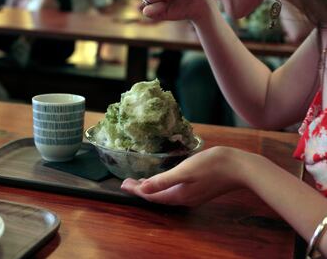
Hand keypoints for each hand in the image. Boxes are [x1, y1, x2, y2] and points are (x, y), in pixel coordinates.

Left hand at [121, 146, 251, 205]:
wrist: (240, 167)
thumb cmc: (212, 165)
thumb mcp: (184, 171)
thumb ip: (163, 181)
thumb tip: (142, 189)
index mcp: (178, 195)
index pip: (151, 196)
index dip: (136, 190)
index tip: (123, 184)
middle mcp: (184, 199)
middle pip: (157, 196)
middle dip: (141, 190)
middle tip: (128, 182)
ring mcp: (193, 195)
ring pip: (166, 194)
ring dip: (152, 188)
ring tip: (140, 181)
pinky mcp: (198, 189)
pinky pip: (174, 191)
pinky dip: (163, 186)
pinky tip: (163, 179)